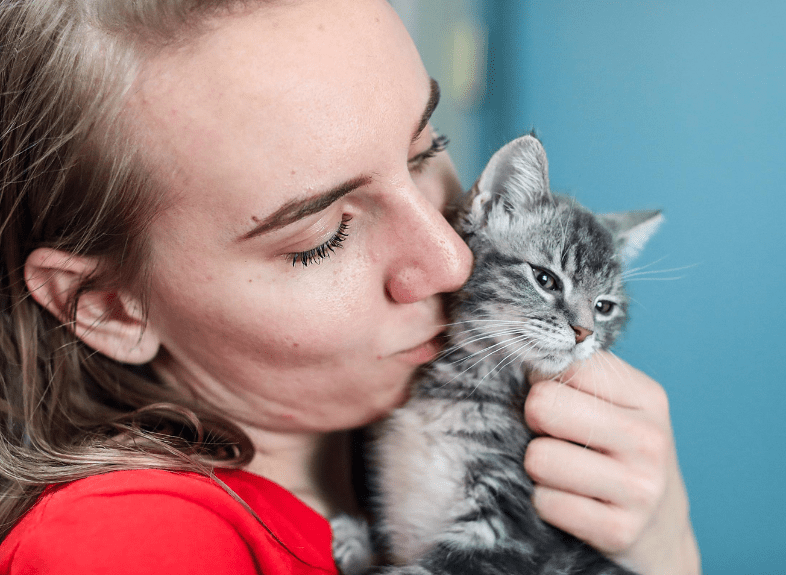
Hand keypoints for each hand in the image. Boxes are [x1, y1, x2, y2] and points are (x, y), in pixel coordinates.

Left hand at [523, 351, 700, 574]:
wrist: (662, 531)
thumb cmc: (623, 454)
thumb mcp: (619, 407)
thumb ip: (577, 375)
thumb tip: (522, 354)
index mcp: (647, 397)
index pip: (566, 363)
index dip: (543, 379)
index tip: (554, 397)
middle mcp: (648, 439)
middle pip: (543, 404)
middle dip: (534, 420)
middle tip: (552, 435)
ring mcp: (639, 488)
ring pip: (539, 457)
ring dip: (538, 467)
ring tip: (564, 472)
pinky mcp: (620, 531)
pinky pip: (545, 502)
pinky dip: (545, 502)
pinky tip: (571, 502)